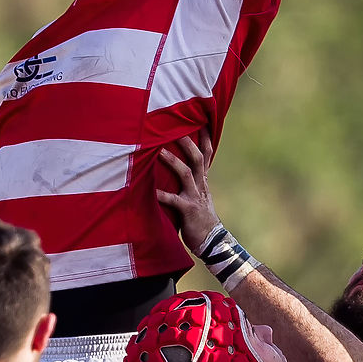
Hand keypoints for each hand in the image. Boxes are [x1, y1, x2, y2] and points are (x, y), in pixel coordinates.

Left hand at [154, 135, 222, 251]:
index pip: (207, 154)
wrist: (212, 241)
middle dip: (188, 142)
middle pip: (198, 158)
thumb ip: (191, 182)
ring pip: (186, 173)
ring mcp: (194, 196)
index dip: (205, 137)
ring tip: (160, 151)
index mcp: (202, 181)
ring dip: (173, 161)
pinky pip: (173, 200)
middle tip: (175, 128)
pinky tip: (150, 191)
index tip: (200, 120)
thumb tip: (180, 168)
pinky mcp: (187, 210)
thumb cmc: (200, 218)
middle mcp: (200, 185)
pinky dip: (162, 195)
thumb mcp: (198, 196)